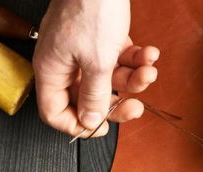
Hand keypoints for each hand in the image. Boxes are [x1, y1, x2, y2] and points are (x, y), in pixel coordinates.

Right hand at [33, 0, 159, 136]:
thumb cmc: (90, 9)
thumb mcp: (97, 62)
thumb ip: (94, 96)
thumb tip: (89, 122)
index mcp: (52, 72)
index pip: (55, 112)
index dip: (77, 126)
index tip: (101, 128)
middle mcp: (65, 64)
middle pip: (88, 100)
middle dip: (116, 104)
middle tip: (136, 108)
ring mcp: (83, 51)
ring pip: (109, 80)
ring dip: (134, 79)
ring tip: (150, 70)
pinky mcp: (101, 39)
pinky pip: (118, 60)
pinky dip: (135, 60)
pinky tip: (149, 54)